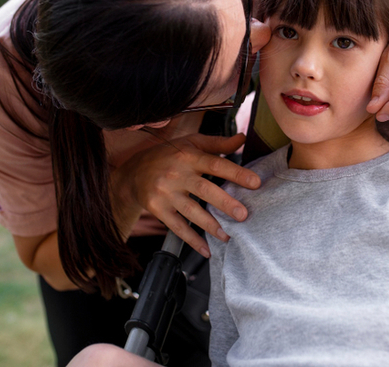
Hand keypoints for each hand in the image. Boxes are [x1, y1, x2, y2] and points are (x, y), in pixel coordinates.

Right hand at [114, 133, 259, 257]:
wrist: (133, 172)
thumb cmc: (169, 155)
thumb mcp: (191, 143)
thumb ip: (218, 143)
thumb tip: (243, 138)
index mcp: (188, 156)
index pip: (215, 164)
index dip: (235, 173)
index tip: (255, 183)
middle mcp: (176, 174)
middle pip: (203, 189)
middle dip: (224, 202)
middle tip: (243, 215)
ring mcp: (165, 192)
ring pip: (191, 211)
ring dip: (210, 225)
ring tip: (228, 235)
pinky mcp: (157, 208)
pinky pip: (176, 226)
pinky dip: (192, 239)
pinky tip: (206, 249)